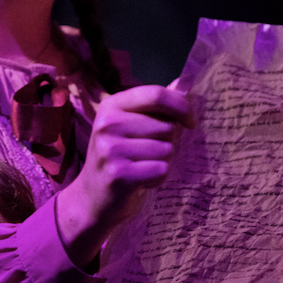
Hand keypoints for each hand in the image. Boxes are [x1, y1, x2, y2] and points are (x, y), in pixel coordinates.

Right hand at [56, 85, 192, 267]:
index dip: (182, 107)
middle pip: (166, 126)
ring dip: (163, 162)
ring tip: (143, 168)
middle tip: (149, 155)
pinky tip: (142, 181)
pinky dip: (158, 179)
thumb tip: (184, 83)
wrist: (91, 198)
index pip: (157, 94)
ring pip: (166, 149)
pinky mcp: (118, 174)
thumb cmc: (118, 159)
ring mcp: (110, 150)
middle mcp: (107, 124)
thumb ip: (155, 107)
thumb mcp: (129, 127)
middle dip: (169, 142)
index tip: (190, 122)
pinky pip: (161, 170)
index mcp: (112, 106)